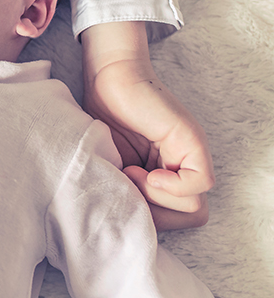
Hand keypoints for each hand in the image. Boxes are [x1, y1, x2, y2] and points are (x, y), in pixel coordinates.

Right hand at [81, 22, 213, 230]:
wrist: (105, 77)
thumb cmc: (98, 118)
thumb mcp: (106, 165)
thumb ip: (121, 191)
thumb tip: (127, 220)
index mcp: (161, 175)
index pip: (171, 218)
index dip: (144, 217)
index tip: (117, 194)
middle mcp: (180, 167)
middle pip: (185, 217)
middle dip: (151, 213)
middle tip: (124, 185)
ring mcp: (189, 155)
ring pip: (194, 207)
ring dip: (157, 198)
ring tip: (131, 172)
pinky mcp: (192, 143)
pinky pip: (199, 183)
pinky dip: (171, 186)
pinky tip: (145, 170)